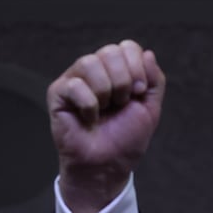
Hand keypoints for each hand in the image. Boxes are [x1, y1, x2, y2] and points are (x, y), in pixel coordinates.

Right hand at [47, 39, 164, 212]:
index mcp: (117, 71)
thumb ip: (155, 80)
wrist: (109, 164)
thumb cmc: (126, 138)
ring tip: (105, 110)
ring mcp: (75, 79)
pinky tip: (89, 119)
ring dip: (106, 92)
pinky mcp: (58, 93)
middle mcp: (95, 71)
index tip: (139, 92)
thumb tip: (147, 53)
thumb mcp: (150, 108)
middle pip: (110, 51)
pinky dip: (90, 106)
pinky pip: (76, 86)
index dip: (137, 67)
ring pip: (90, 63)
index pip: (127, 47)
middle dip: (124, 81)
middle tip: (121, 104)